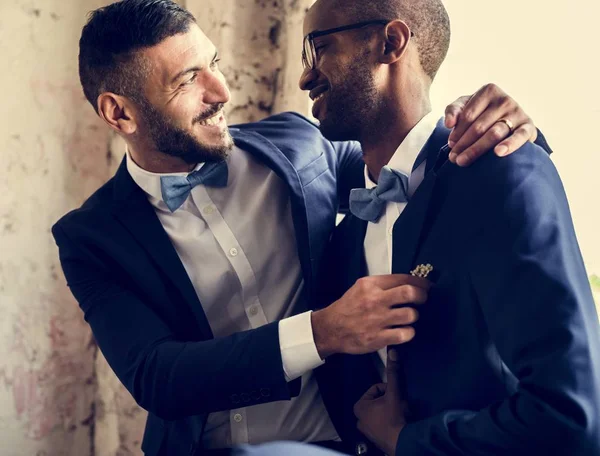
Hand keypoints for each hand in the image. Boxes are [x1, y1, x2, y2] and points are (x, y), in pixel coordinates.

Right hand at [312, 274, 430, 357]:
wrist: (330, 328)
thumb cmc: (348, 307)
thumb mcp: (361, 288)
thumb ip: (382, 285)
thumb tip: (409, 283)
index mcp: (371, 285)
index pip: (403, 278)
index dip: (420, 282)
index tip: (426, 286)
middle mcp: (375, 300)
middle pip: (409, 293)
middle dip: (422, 296)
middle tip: (422, 300)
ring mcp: (377, 320)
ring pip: (410, 315)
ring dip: (414, 316)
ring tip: (408, 317)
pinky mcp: (378, 338)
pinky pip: (404, 334)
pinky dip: (408, 333)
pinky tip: (404, 331)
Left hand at [354, 349, 408, 455]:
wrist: (404, 442)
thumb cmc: (395, 416)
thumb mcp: (395, 392)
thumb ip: (393, 372)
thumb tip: (392, 351)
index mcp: (359, 406)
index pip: (376, 389)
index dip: (388, 389)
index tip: (396, 396)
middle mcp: (359, 419)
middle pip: (378, 401)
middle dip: (388, 400)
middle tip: (399, 404)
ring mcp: (366, 431)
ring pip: (380, 412)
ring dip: (390, 410)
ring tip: (399, 414)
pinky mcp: (375, 440)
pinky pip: (383, 424)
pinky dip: (390, 422)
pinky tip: (398, 423)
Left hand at [444, 83, 537, 165]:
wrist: (510, 120)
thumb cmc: (481, 113)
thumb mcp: (465, 106)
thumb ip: (453, 110)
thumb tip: (449, 124)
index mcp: (488, 91)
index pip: (467, 115)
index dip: (457, 132)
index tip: (450, 145)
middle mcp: (504, 100)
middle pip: (479, 127)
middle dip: (463, 144)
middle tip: (454, 158)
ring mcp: (518, 112)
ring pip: (494, 133)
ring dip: (476, 149)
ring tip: (463, 161)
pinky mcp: (528, 126)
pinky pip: (519, 136)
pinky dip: (509, 144)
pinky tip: (498, 153)